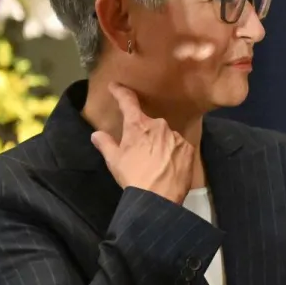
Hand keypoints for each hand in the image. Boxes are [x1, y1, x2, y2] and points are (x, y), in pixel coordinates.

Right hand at [89, 83, 196, 205]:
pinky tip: (168, 166)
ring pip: (165, 136)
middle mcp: (160, 125)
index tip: (115, 86)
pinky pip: (179, 146)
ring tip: (155, 164)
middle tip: (139, 151)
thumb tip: (96, 134)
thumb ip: (105, 143)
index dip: (120, 91)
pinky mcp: (189, 149)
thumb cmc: (133, 177)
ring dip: (160, 144)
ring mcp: (176, 136)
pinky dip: (173, 153)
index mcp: (138, 125)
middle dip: (144, 134)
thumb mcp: (114, 161)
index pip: (128, 101)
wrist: (158, 199)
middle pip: (149, 124)